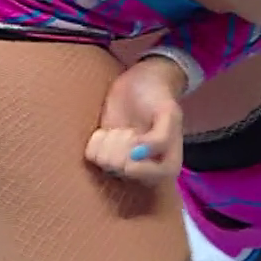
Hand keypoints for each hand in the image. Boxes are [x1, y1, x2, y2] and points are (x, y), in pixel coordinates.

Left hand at [85, 56, 184, 182]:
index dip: (138, 161)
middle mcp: (145, 169)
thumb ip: (161, 137)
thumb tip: (138, 155)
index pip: (151, 178)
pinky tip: (108, 131)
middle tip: (131, 129)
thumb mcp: (168, 112)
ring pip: (106, 163)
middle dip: (122, 144)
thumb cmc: (157, 96)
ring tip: (122, 129)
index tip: (135, 138)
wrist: (139, 83)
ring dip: (110, 141)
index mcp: (168, 164)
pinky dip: (96, 140)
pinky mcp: (104, 155)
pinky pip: (92, 156)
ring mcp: (123, 163)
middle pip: (123, 170)